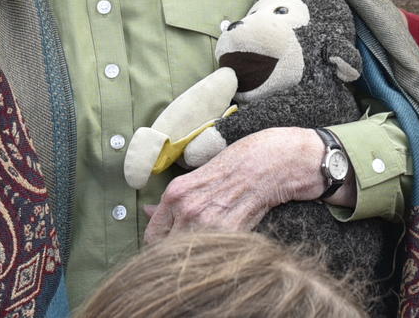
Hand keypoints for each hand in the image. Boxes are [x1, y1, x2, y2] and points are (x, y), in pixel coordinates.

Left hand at [142, 127, 323, 239]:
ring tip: (209, 247)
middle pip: (167, 250)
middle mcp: (187, 209)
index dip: (160, 243)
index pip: (152, 235)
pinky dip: (218, 254)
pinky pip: (214, 254)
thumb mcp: (197, 176)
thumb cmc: (236, 164)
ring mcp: (208, 222)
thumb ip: (171, 199)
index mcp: (175, 194)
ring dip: (197, 255)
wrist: (272, 161)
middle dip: (177, 252)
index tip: (169, 244)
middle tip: (191, 248)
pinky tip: (225, 245)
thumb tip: (146, 212)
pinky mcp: (230, 233)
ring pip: (189, 256)